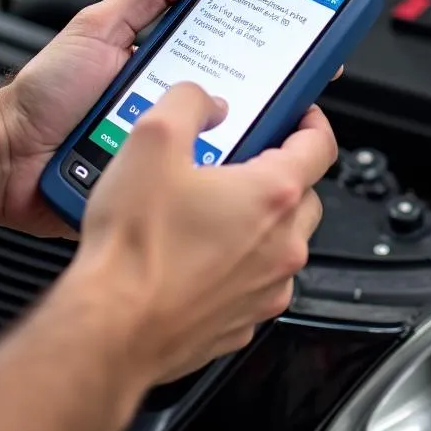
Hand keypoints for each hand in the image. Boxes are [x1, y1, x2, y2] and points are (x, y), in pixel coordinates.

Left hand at [0, 0, 343, 237]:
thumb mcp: (99, 26)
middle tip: (294, 76)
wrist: (9, 157)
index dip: (268, 37)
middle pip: (242, 93)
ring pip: (230, 137)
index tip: (300, 29)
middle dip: (271, 86)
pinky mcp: (164, 180)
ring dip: (251, 128)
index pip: (231, 45)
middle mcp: (178, 101)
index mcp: (170, 61)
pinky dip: (221, 169)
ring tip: (265, 117)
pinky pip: (203, 175)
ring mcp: (174, 142)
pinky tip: (234, 161)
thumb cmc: (46, 93)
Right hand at [62, 83, 336, 386]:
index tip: (297, 115)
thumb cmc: (134, 249)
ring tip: (209, 211)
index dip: (311, 121)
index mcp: (273, 195)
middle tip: (239, 163)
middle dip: (280, 174)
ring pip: (283, 242)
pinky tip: (196, 256)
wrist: (108, 330)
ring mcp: (267, 288)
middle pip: (305, 195)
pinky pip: (256, 282)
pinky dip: (239, 266)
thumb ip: (188, 104)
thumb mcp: (152, 141)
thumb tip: (204, 100)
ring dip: (260, 223)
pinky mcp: (243, 321)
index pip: (321, 145)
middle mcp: (282, 245)